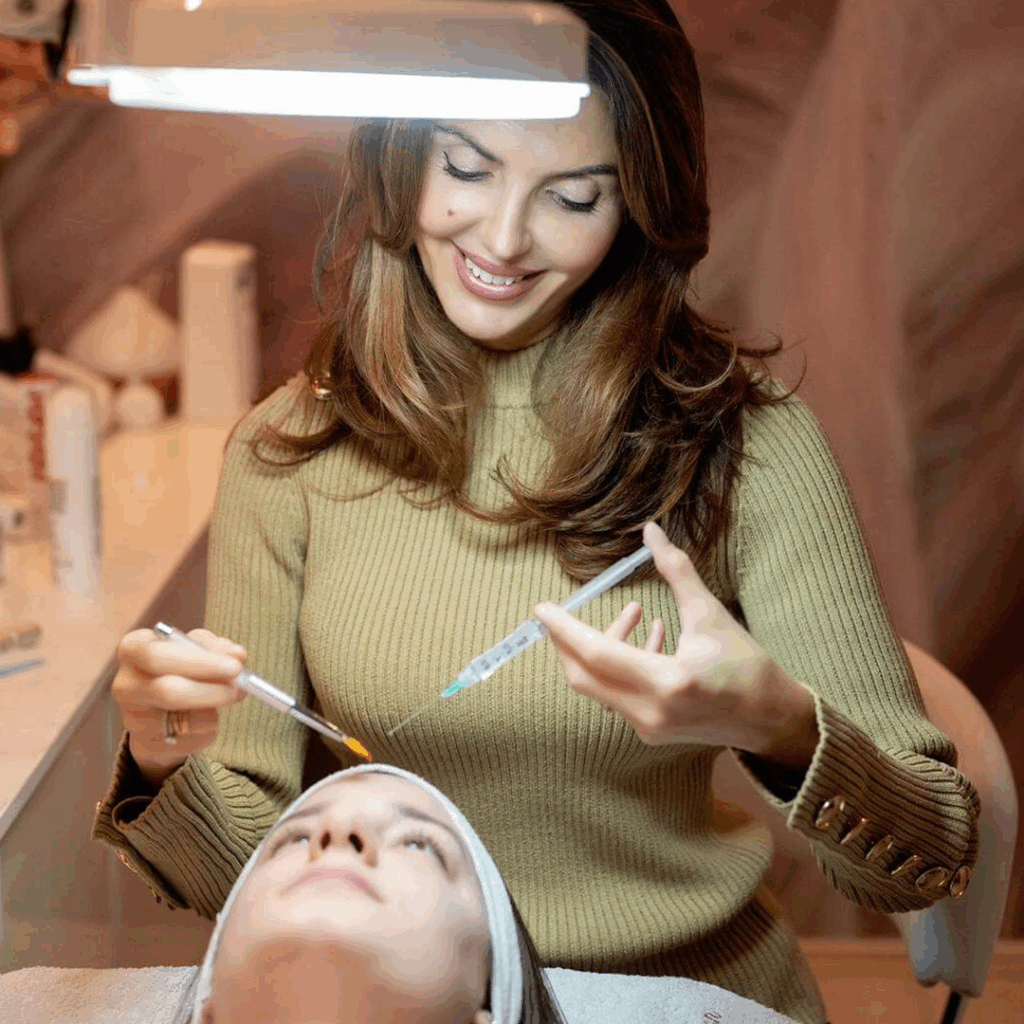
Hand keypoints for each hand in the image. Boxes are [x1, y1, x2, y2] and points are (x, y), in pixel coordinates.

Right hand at [112, 628, 248, 787]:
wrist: (161, 707)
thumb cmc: (181, 666)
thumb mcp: (196, 647)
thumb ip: (217, 648)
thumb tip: (237, 655)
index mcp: (133, 649)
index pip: (158, 655)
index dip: (200, 662)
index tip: (235, 666)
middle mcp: (125, 684)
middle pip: (169, 691)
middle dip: (213, 689)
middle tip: (240, 686)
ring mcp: (133, 718)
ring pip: (184, 718)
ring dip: (216, 708)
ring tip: (228, 697)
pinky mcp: (146, 745)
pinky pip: (191, 739)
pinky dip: (209, 728)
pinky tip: (207, 718)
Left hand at [534, 521, 816, 761]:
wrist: (771, 718)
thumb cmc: (746, 665)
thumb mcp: (710, 613)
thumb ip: (676, 570)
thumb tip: (651, 531)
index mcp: (667, 682)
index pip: (598, 654)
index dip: (565, 630)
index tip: (542, 610)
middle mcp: (651, 711)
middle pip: (585, 676)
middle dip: (568, 642)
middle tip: (560, 614)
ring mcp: (648, 727)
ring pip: (600, 685)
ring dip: (603, 648)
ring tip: (636, 613)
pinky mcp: (650, 731)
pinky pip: (618, 695)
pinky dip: (620, 665)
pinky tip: (649, 637)